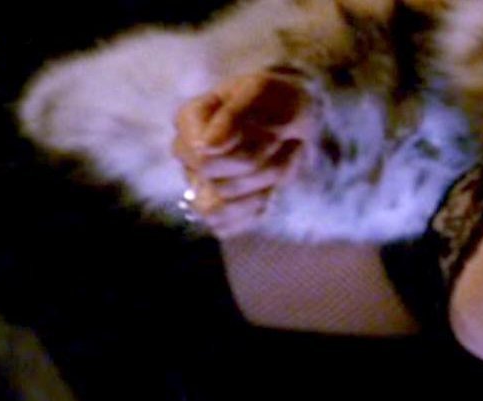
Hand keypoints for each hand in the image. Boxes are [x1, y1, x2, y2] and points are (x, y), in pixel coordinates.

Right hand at [172, 71, 317, 237]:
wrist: (294, 116)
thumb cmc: (276, 100)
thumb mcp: (262, 92)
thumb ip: (234, 115)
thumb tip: (207, 147)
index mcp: (189, 120)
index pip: (204, 156)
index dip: (246, 150)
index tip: (269, 129)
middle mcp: (188, 153)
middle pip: (216, 184)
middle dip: (262, 168)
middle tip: (281, 142)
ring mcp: (198, 182)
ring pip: (216, 210)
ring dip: (259, 190)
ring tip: (279, 165)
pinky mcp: (216, 206)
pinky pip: (225, 226)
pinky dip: (255, 209)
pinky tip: (270, 188)